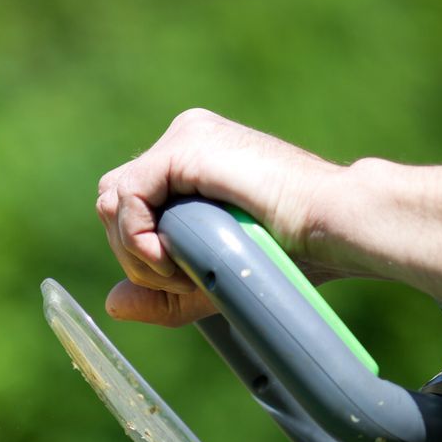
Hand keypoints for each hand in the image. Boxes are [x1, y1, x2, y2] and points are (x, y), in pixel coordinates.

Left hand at [96, 109, 342, 326]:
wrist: (329, 227)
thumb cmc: (291, 253)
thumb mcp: (213, 280)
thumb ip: (162, 293)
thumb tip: (111, 304)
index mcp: (191, 161)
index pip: (129, 207)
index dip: (137, 252)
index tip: (179, 280)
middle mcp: (183, 140)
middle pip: (114, 203)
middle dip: (132, 256)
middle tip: (179, 279)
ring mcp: (184, 137)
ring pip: (113, 200)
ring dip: (135, 251)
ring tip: (181, 270)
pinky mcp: (184, 146)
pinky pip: (127, 196)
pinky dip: (138, 237)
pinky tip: (171, 258)